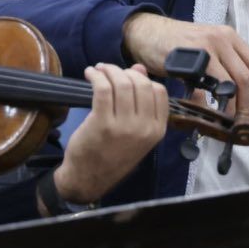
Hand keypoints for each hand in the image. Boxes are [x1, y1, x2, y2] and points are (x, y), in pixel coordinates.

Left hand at [51, 64, 170, 205]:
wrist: (89, 179)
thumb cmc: (112, 155)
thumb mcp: (134, 132)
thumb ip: (140, 101)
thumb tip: (138, 67)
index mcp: (157, 130)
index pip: (159, 92)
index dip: (143, 78)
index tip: (127, 76)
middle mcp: (144, 128)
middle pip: (141, 84)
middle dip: (124, 71)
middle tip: (109, 71)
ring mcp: (124, 127)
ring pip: (122, 84)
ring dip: (108, 70)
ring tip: (98, 70)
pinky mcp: (102, 124)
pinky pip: (103, 89)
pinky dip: (96, 77)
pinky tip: (90, 75)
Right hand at [122, 12, 248, 111]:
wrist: (148, 31)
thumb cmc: (179, 42)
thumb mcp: (209, 45)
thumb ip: (225, 64)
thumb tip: (241, 93)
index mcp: (231, 37)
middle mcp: (222, 39)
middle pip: (246, 77)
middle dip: (247, 102)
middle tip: (243, 117)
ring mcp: (206, 48)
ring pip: (229, 83)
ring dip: (231, 106)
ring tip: (228, 117)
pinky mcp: (189, 59)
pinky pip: (204, 88)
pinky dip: (207, 104)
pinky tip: (205, 110)